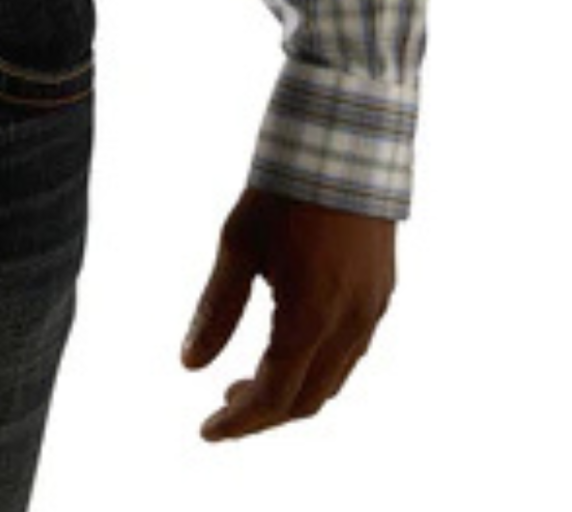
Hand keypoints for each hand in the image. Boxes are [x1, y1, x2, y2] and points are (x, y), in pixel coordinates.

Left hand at [180, 183, 395, 440]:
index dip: (238, 421)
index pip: (273, 396)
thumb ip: (216, 310)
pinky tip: (289, 350)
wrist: (345, 141)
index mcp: (310, 317)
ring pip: (333, 381)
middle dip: (263, 413)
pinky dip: (317, 368)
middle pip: (307, 400)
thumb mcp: (237, 245)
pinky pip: (351, 353)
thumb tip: (189, 365)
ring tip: (247, 382)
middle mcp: (350, 324)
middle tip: (222, 405)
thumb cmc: (281, 190)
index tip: (206, 431)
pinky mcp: (382, 294)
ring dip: (292, 393)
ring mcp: (372, 311)